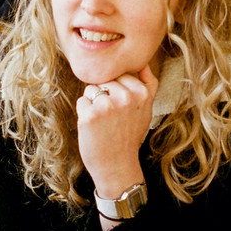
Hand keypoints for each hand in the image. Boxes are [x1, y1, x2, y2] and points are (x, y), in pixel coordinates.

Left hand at [76, 65, 158, 198]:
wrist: (117, 166)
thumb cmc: (129, 136)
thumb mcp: (146, 110)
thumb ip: (148, 85)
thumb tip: (144, 63)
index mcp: (141, 93)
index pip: (118, 75)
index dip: (116, 91)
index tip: (122, 110)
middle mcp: (126, 97)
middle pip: (103, 80)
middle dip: (104, 95)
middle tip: (112, 118)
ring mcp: (107, 105)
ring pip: (90, 89)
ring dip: (92, 104)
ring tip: (103, 123)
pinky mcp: (90, 114)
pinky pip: (81, 101)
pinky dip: (84, 113)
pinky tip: (94, 128)